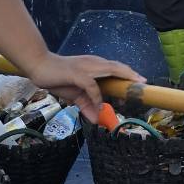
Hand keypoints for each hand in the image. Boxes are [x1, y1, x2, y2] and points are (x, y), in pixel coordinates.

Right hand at [27, 53, 142, 124]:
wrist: (39, 66)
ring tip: (133, 89)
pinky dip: (97, 96)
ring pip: (111, 70)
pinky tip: (99, 106)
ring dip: (123, 78)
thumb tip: (96, 120)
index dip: (129, 75)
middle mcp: (94, 63)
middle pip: (118, 67)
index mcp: (96, 66)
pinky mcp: (77, 74)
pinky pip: (91, 85)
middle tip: (145, 84)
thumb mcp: (75, 95)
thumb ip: (87, 106)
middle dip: (132, 75)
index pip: (117, 68)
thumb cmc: (58, 77)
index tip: (140, 85)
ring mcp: (87, 67)